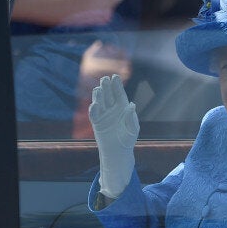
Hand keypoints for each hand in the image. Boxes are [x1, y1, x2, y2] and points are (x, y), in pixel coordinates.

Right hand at [89, 74, 138, 198]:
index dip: (117, 86)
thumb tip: (131, 105)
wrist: (118, 151)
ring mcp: (104, 115)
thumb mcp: (133, 128)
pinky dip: (94, 109)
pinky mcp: (97, 123)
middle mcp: (112, 109)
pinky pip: (94, 115)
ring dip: (99, 96)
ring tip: (99, 89)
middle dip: (107, 87)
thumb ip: (131, 117)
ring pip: (100, 102)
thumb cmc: (128, 139)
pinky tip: (95, 104)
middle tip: (105, 79)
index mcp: (123, 108)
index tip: (115, 76)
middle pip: (109, 96)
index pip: (119, 94)